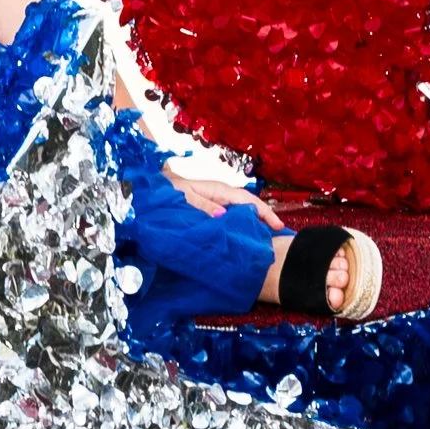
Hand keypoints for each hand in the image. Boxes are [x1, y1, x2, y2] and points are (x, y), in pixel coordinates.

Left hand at [165, 172, 283, 230]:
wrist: (152, 192)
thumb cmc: (167, 192)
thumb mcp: (183, 197)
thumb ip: (201, 205)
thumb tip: (223, 215)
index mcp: (217, 190)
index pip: (246, 199)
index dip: (263, 211)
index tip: (277, 226)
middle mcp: (219, 195)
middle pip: (248, 205)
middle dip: (264, 217)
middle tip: (277, 236)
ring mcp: (216, 202)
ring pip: (240, 211)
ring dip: (253, 222)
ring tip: (266, 239)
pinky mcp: (210, 210)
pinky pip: (230, 217)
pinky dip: (240, 225)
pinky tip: (244, 237)